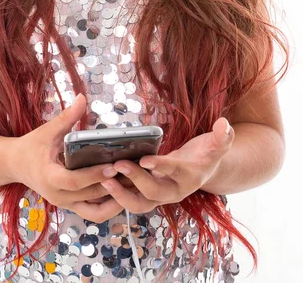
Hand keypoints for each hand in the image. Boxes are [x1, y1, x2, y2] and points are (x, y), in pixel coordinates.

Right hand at [8, 93, 124, 221]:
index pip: (75, 181)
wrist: (15, 165)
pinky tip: (124, 191)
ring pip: (95, 212)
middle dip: (113, 186)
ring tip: (134, 185)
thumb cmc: (31, 146)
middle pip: (90, 196)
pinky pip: (93, 212)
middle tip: (135, 173)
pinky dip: (108, 206)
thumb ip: (66, 117)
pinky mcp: (70, 205)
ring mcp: (65, 204)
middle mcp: (58, 195)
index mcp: (50, 177)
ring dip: (115, 202)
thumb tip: (82, 97)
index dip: (94, 175)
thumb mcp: (47, 130)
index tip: (113, 166)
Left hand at [99, 118, 234, 213]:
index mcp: (190, 177)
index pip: (174, 171)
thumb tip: (224, 124)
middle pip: (153, 192)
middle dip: (134, 179)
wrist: (204, 171)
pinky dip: (117, 193)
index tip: (145, 159)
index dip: (160, 166)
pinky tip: (102, 181)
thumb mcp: (217, 145)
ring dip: (121, 194)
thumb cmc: (207, 154)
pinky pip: (131, 199)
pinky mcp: (148, 194)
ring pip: (139, 203)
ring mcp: (160, 195)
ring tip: (104, 180)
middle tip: (117, 165)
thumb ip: (222, 137)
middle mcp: (174, 191)